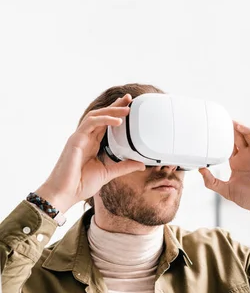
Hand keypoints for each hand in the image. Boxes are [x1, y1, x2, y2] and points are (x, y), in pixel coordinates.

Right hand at [35, 94, 145, 212]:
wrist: (65, 193)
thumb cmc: (81, 185)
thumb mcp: (108, 173)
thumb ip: (124, 167)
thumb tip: (141, 164)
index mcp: (92, 144)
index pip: (105, 124)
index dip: (116, 114)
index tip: (129, 106)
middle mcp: (85, 138)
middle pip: (101, 116)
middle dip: (115, 106)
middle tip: (130, 99)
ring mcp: (79, 137)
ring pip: (96, 116)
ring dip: (112, 111)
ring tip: (127, 109)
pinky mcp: (75, 140)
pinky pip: (91, 124)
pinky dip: (104, 120)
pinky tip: (118, 121)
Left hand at [199, 121, 249, 220]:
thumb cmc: (248, 199)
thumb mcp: (226, 190)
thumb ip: (212, 181)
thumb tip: (200, 170)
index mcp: (236, 162)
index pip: (227, 146)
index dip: (220, 138)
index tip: (211, 130)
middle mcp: (246, 156)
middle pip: (236, 138)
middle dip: (229, 129)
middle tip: (219, 120)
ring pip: (247, 135)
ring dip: (239, 127)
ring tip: (228, 120)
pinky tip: (241, 128)